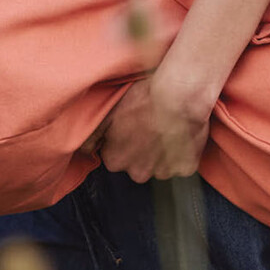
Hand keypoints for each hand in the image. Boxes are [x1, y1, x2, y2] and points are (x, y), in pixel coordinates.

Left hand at [84, 66, 214, 183]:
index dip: (123, 140)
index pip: (115, 156)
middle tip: (150, 126)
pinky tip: (182, 134)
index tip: (131, 125)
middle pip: (137, 164)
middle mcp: (137, 173)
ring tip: (167, 127)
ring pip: (160, 165)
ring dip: (162, 152)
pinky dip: (182, 153)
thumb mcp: (108, 112)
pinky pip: (182, 164)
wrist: (178, 97)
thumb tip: (85, 150)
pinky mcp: (184, 169)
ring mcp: (162, 173)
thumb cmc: (143, 99)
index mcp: (115, 160)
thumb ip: (92, 136)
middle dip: (142, 150)